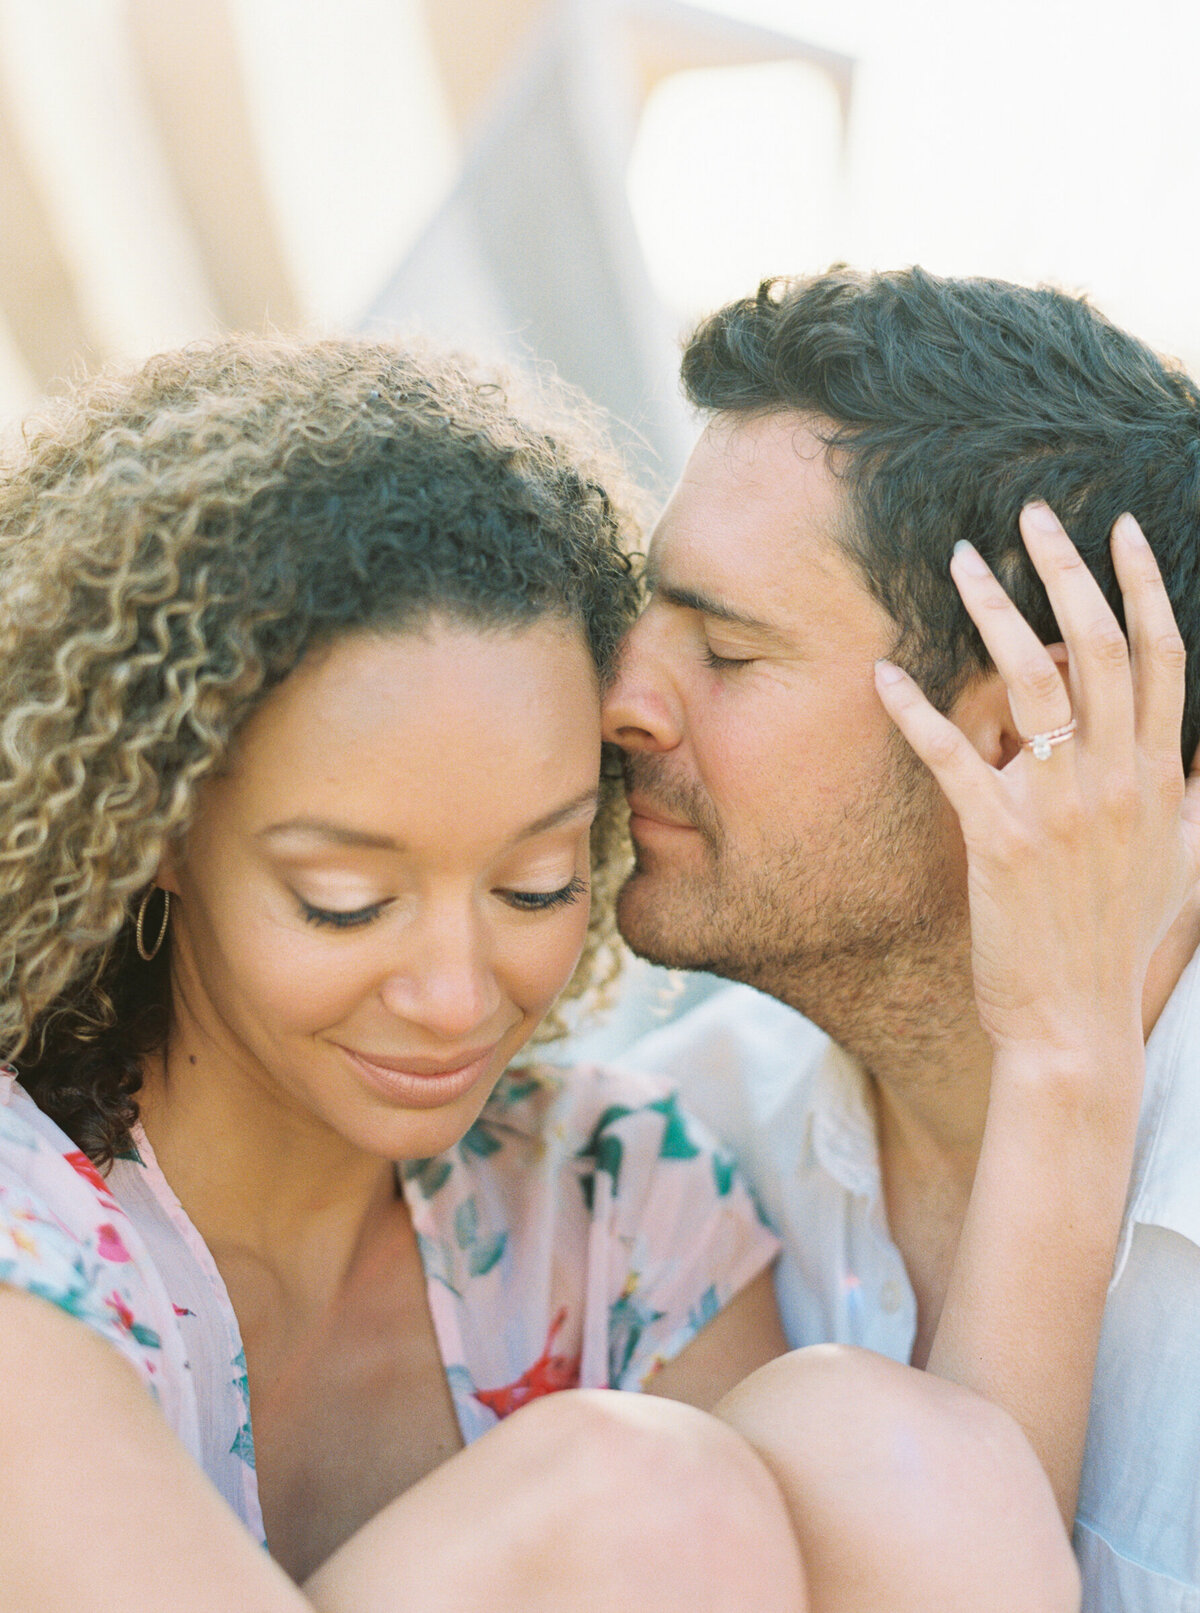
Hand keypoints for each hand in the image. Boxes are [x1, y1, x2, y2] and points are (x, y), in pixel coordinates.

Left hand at [874, 501, 1199, 1067]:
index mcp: (1162, 778)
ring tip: (960, 558)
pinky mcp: (1000, 840)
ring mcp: (1061, 808)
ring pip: (1032, 680)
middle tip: (1032, 514)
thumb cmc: (1120, 944)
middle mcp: (1119, 780)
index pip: (1162, 656)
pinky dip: (916, 712)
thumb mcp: (1185, 864)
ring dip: (994, 610)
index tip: (1119, 528)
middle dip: (1065, 569)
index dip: (1142, 583)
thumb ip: (1195, 798)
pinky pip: (953, 757)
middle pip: (1098, 645)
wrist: (1077, 1022)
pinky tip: (882, 676)